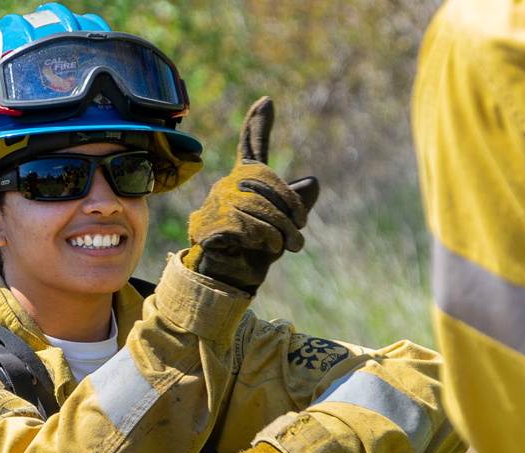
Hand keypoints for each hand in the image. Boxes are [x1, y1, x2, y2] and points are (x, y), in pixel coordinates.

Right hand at [184, 96, 319, 293]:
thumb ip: (297, 204)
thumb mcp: (284, 226)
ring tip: (287, 247)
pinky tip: (263, 247)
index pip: (252, 148)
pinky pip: (246, 225)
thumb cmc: (255, 251)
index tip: (267, 101)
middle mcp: (228, 185)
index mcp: (245, 181)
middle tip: (300, 237)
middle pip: (268, 185)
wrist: (228, 279)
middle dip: (291, 211)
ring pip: (260, 208)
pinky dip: (262, 238)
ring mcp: (216, 203)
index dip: (258, 124)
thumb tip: (314, 181)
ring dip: (280, 232)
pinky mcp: (210, 223)